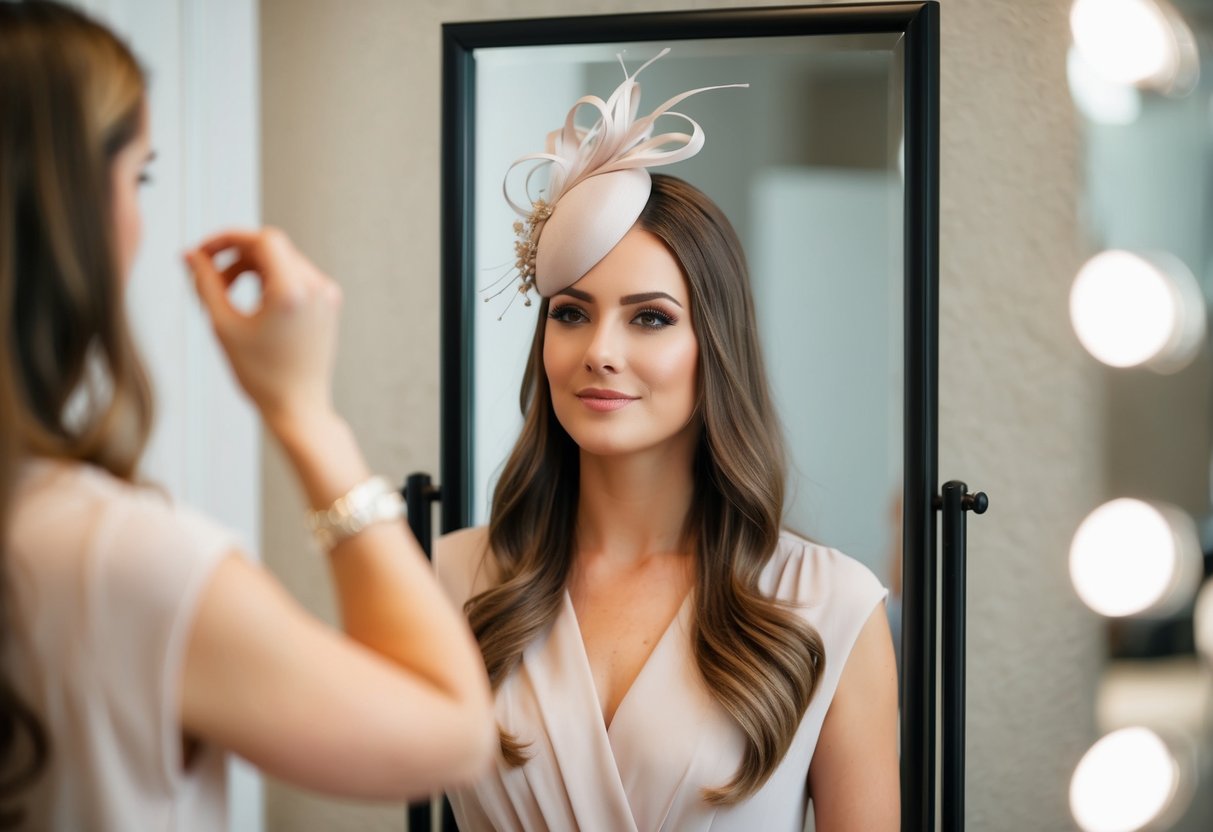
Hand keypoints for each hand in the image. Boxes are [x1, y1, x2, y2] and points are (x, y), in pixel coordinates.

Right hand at [185, 228, 341, 434]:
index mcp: (293, 291)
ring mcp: (327, 295)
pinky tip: (252, 305)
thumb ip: (205, 283)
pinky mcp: (329, 304)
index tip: (203, 253)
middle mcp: (317, 287)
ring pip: (283, 260)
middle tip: (211, 280)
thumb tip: (190, 255)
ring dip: (251, 268)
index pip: (262, 238)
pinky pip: (296, 276)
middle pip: (271, 247)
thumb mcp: (223, 325)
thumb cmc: (260, 374)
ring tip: (228, 297)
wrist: (298, 407)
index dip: (227, 239)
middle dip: (236, 257)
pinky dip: (271, 280)